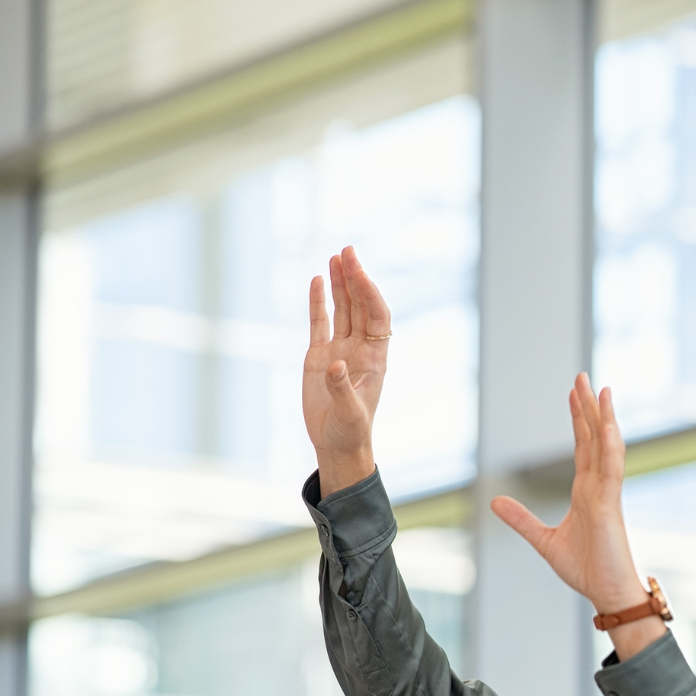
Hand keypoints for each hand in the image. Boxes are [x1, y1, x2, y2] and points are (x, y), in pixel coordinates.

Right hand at [303, 246, 392, 493]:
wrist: (336, 444)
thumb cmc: (349, 432)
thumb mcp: (349, 414)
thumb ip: (343, 389)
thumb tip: (335, 364)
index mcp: (375, 359)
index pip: (376, 317)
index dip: (369, 293)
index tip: (359, 271)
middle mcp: (360, 349)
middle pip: (361, 306)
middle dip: (356, 278)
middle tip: (348, 250)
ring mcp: (340, 350)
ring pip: (342, 309)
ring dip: (341, 284)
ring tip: (336, 256)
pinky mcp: (319, 356)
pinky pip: (320, 323)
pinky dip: (320, 302)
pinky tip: (319, 281)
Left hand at [492, 376, 665, 657]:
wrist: (609, 595)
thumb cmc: (588, 570)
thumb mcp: (544, 541)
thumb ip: (522, 520)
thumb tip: (495, 500)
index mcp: (587, 493)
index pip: (582, 447)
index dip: (578, 419)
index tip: (575, 393)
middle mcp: (599, 488)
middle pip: (594, 438)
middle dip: (588, 407)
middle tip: (583, 376)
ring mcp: (607, 495)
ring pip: (606, 447)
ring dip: (603, 418)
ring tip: (601, 389)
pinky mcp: (611, 508)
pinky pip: (611, 471)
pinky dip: (610, 447)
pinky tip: (608, 426)